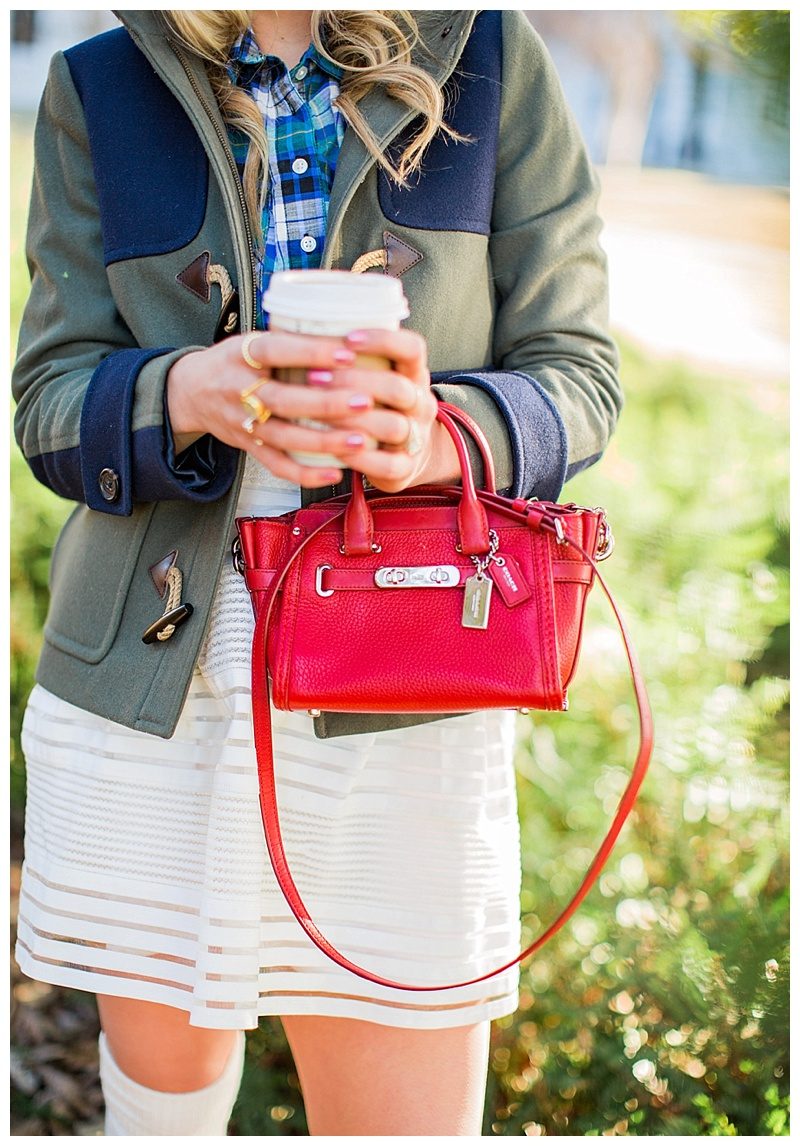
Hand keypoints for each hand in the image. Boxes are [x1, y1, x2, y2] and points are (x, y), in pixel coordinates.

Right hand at [165, 329, 459, 491]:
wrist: (191, 391)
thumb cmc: (237, 361)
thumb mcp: (253, 340)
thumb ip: (291, 340)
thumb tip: (352, 332)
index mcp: (241, 353)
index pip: (276, 349)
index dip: (310, 352)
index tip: (348, 352)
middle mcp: (238, 389)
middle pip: (282, 399)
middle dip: (325, 402)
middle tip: (365, 401)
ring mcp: (241, 421)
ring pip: (283, 436)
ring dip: (323, 441)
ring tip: (360, 441)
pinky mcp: (247, 446)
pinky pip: (276, 465)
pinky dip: (305, 473)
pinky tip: (335, 472)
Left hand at [311, 327, 459, 492]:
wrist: (407, 454)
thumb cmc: (378, 406)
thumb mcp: (377, 375)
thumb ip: (354, 356)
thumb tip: (304, 321)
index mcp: (414, 374)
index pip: (412, 348)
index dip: (382, 341)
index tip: (348, 338)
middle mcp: (421, 403)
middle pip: (398, 388)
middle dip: (353, 381)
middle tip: (313, 377)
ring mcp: (416, 437)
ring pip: (393, 426)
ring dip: (351, 420)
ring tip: (315, 414)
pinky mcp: (406, 468)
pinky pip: (387, 464)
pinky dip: (359, 457)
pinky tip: (333, 449)